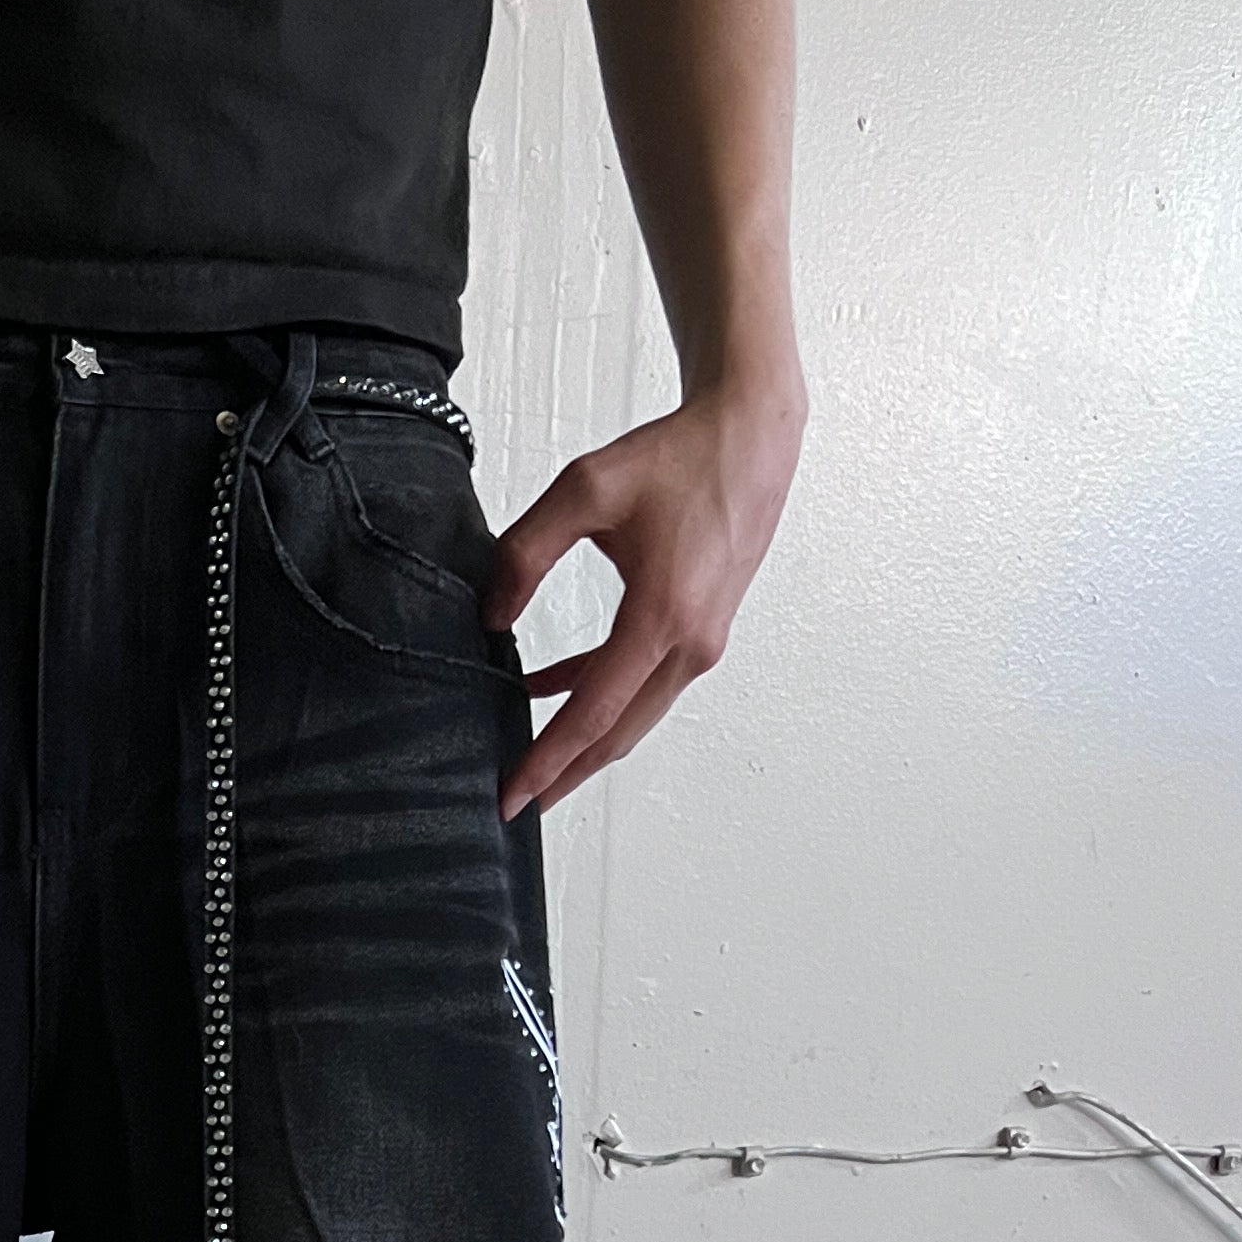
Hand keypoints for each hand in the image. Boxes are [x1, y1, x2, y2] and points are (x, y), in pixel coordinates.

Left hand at [485, 382, 802, 819]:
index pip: (593, 711)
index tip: (513, 794)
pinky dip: (601, 694)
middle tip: (518, 805)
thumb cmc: (679, 457)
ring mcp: (704, 640)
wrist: (750, 436)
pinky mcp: (703, 628)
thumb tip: (492, 615)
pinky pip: (645, 681)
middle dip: (567, 774)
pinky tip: (551, 687)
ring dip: (584, 739)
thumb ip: (525, 553)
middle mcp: (692, 642)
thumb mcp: (584, 492)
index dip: (548, 759)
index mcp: (663, 616)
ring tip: (534, 763)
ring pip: (635, 713)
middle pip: (620, 732)